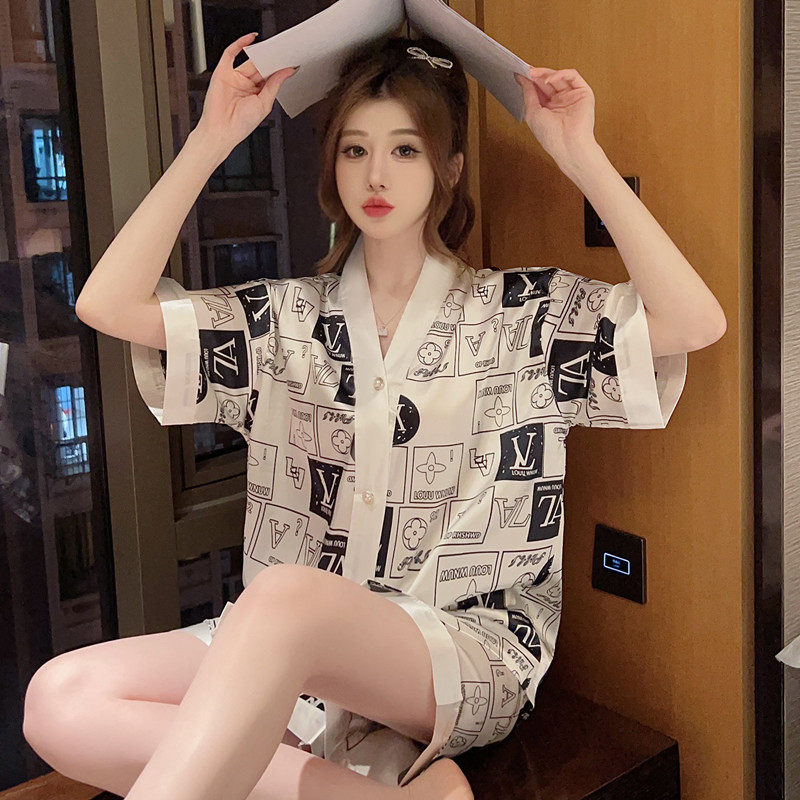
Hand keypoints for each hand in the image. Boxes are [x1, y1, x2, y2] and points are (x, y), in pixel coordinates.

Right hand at [194, 32, 296, 156]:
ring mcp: (234, 78)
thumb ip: (274, 85)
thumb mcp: (264, 103)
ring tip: (272, 49)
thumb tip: (287, 72)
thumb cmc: (241, 124)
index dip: (278, 69)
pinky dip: (240, 44)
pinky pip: (230, 53)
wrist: (222, 130)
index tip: (290, 63)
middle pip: (259, 67)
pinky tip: (251, 38)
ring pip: (248, 60)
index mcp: (256, 94)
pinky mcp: (222, 72)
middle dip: (270, 60)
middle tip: (282, 53)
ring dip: (259, 53)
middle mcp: (245, 85)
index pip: (269, 77)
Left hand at [514, 67, 598, 170]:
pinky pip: (573, 76)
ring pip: (559, 77)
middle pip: (548, 82)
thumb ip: (528, 94)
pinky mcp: (584, 92)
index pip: (539, 90)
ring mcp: (572, 96)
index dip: (530, 81)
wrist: (568, 145)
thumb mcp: (532, 113)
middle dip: (537, 75)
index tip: (520, 73)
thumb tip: (522, 79)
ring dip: (546, 73)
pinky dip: (561, 74)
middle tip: (527, 71)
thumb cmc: (551, 136)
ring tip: (534, 74)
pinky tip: (550, 79)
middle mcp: (560, 102)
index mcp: (549, 109)